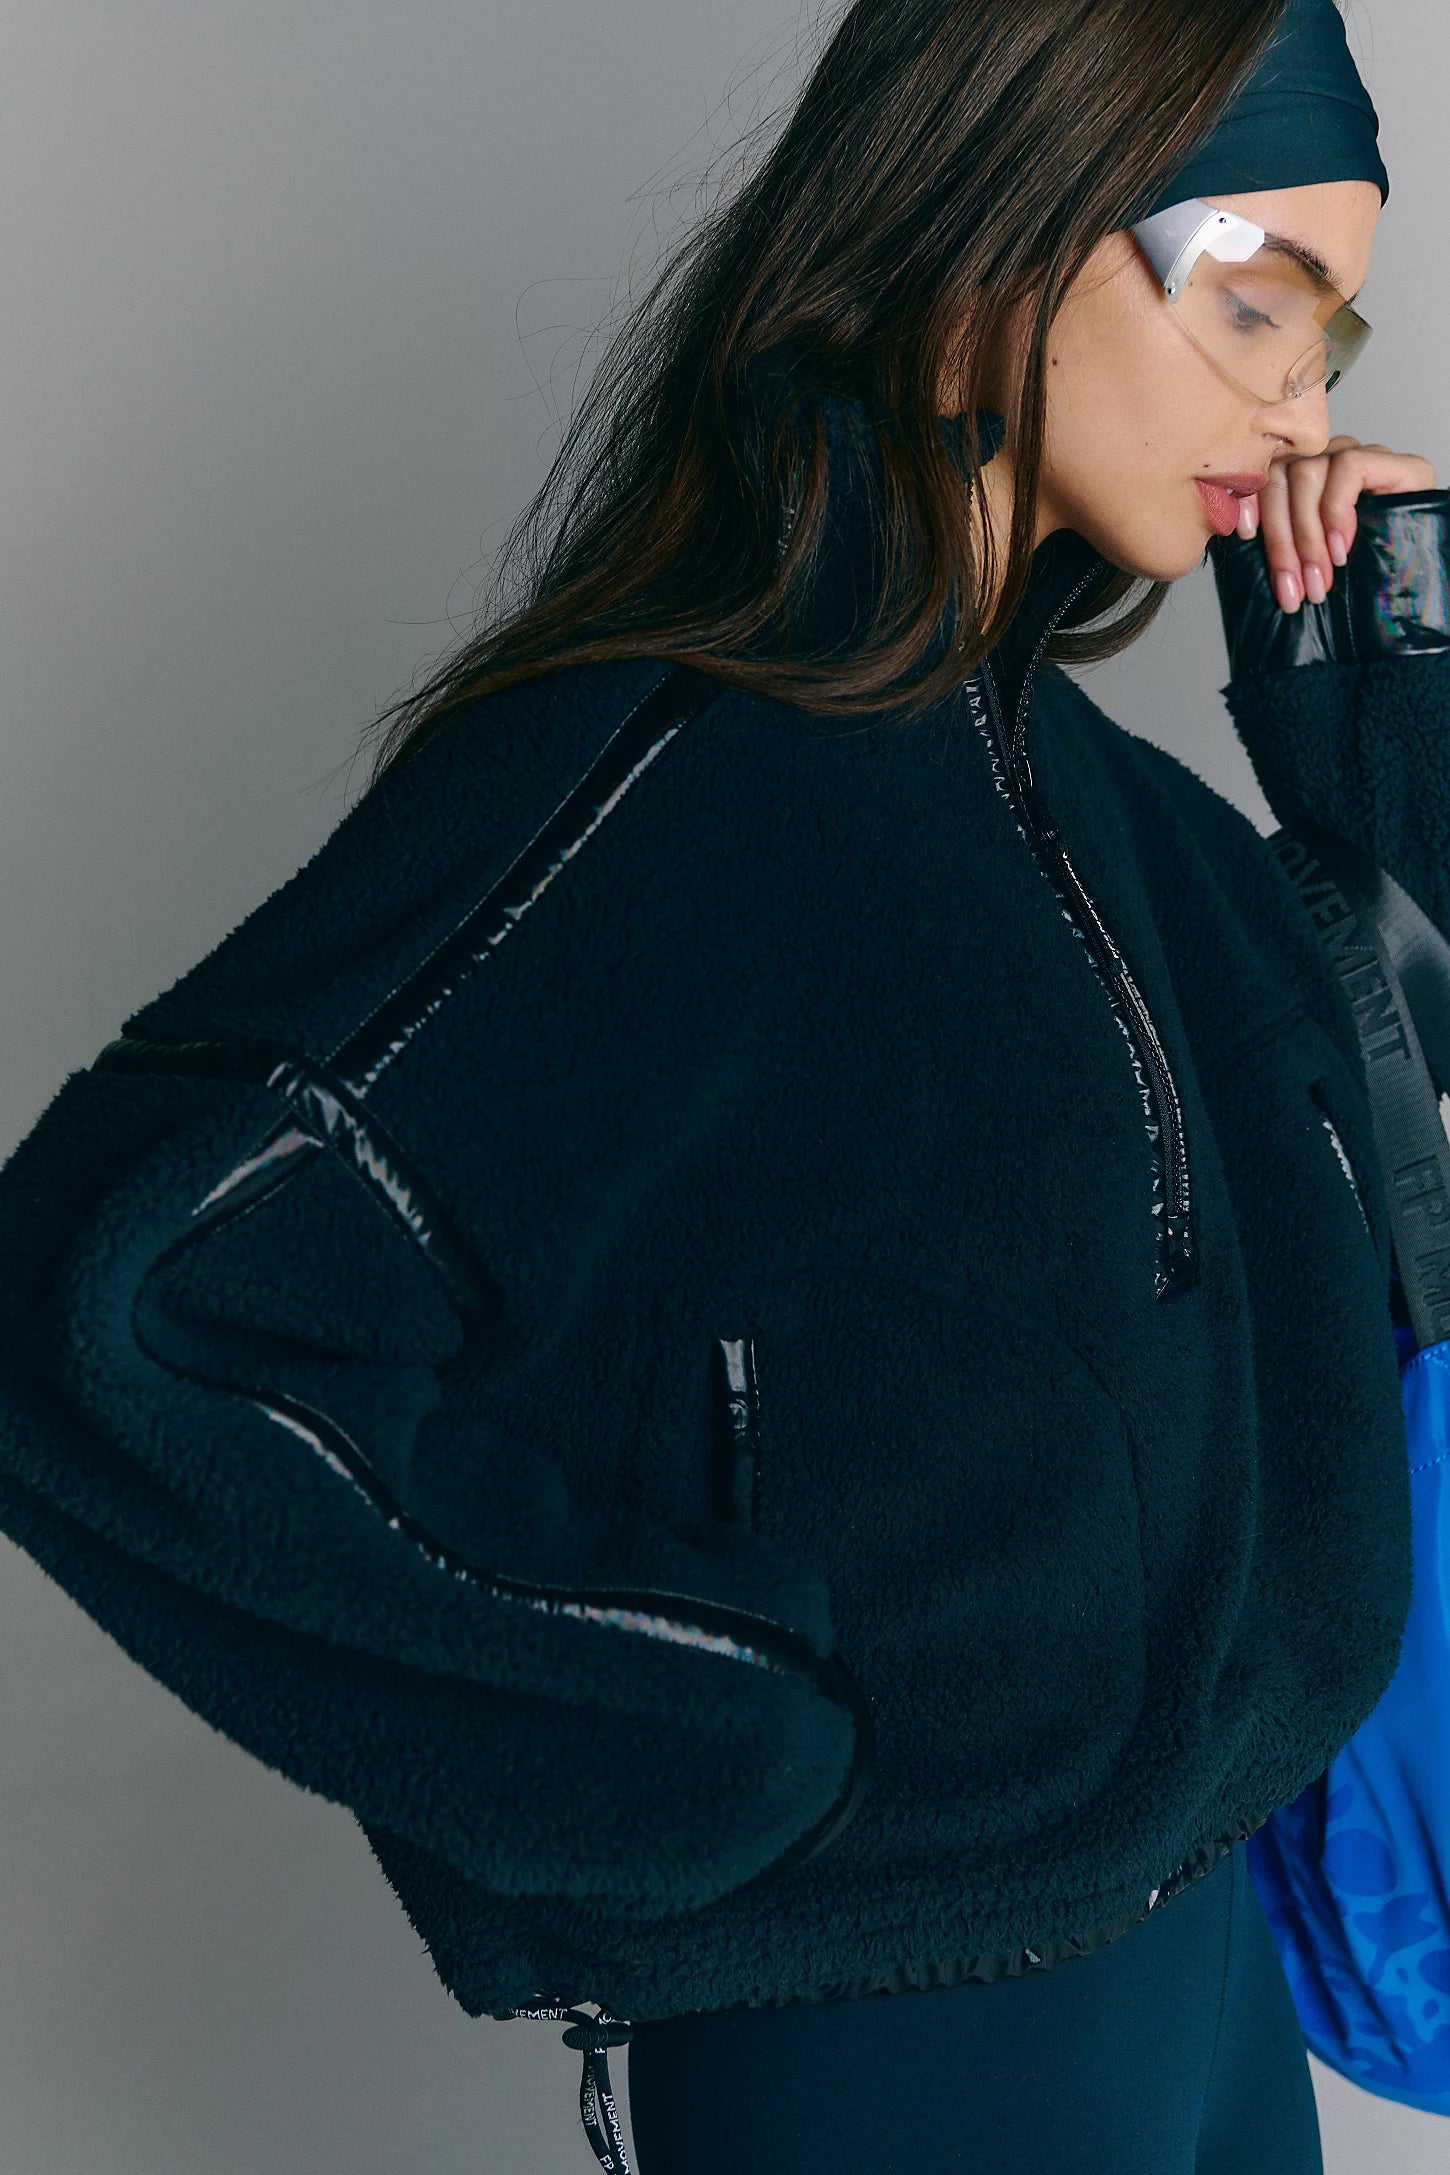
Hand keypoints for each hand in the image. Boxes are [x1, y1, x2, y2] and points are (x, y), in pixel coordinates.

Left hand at [1234, 437, 1439, 613]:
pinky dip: (1337, 511)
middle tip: (1291, 587)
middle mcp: (1330, 460)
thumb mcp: (1307, 561)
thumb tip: (1234, 538)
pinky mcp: (1394, 463)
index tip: (1245, 537)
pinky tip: (1341, 548)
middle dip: (1281, 540)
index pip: (1265, 472)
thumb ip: (1278, 541)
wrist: (1420, 587)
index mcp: (1303, 478)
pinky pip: (1348, 468)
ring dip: (1307, 536)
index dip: (1251, 502)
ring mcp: (1362, 457)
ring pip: (1307, 474)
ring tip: (1319, 578)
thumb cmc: (1361, 579)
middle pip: (1282, 476)